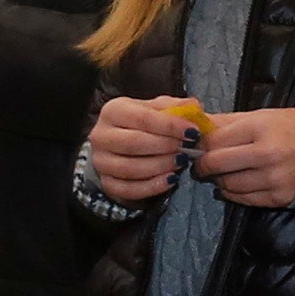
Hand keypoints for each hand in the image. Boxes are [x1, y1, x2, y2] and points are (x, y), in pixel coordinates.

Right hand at [85, 95, 201, 205]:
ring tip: (181, 162)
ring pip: (130, 168)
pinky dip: (153, 186)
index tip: (193, 132)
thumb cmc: (142, 125)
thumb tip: (193, 106)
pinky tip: (171, 180)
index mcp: (113, 110)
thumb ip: (174, 107)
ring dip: (161, 167)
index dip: (170, 125)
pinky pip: (129, 189)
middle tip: (187, 149)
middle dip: (165, 147)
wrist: (120, 146)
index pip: (143, 117)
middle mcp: (101, 135)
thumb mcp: (156, 110)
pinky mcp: (106, 183)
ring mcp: (101, 161)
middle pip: (134, 143)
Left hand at [190, 105, 294, 209]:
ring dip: (218, 180)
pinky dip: (233, 192)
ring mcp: (274, 178)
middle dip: (203, 165)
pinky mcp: (279, 197)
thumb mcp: (259, 116)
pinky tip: (235, 183)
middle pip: (216, 164)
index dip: (201, 144)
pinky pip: (243, 199)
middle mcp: (267, 154)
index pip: (214, 140)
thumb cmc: (289, 128)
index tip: (197, 146)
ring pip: (227, 184)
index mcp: (260, 128)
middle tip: (201, 164)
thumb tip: (196, 126)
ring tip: (221, 173)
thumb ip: (226, 122)